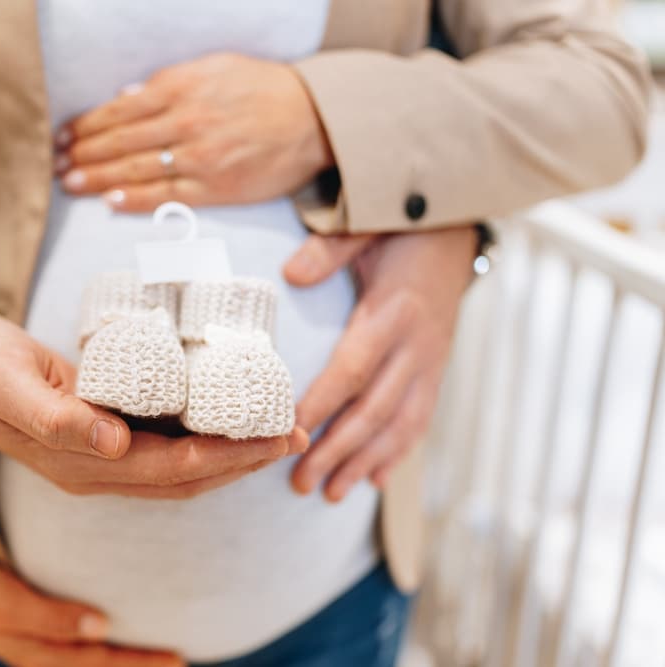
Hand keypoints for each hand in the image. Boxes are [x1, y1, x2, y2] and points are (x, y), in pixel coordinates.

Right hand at [0, 310, 308, 497]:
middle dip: (244, 459)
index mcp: (77, 461)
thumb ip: (54, 417)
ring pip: (181, 466)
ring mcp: (99, 453)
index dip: (226, 457)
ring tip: (278, 428)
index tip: (274, 437)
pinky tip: (228, 415)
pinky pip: (164, 442)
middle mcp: (95, 467)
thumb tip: (113, 444)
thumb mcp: (7, 382)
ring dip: (232, 452)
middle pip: (187, 476)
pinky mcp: (102, 429)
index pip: (170, 470)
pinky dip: (204, 434)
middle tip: (296, 432)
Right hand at [0, 560, 183, 666]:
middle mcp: (46, 654)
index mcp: (40, 655)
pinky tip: (119, 634)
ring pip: (92, 659)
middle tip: (183, 659)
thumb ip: (50, 616)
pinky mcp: (40, 628)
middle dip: (140, 666)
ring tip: (162, 654)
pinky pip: (81, 646)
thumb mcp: (4, 603)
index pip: (100, 665)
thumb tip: (101, 627)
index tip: (179, 658)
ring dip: (125, 659)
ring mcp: (42, 644)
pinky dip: (105, 647)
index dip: (139, 665)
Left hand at [56, 52, 332, 210]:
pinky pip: (167, 195)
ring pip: (136, 169)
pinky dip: (135, 199)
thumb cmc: (263, 90)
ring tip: (71, 183)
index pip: (120, 110)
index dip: (87, 125)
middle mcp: (186, 123)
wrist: (313, 119)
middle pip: (120, 141)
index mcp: (182, 89)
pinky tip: (109, 202)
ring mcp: (199, 158)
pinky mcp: (215, 188)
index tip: (63, 136)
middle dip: (82, 153)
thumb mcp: (216, 68)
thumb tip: (128, 94)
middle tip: (55, 165)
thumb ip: (171, 81)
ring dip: (97, 177)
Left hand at [282, 227, 477, 500]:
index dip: (323, 404)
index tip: (291, 433)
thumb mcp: (366, 225)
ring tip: (332, 494)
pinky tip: (376, 479)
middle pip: (374, 409)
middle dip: (338, 451)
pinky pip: (420, 418)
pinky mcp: (438, 367)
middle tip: (302, 484)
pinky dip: (399, 452)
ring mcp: (431, 361)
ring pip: (400, 424)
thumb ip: (329, 249)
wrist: (459, 224)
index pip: (353, 368)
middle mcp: (416, 345)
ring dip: (365, 462)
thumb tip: (290, 274)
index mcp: (392, 313)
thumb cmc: (402, 226)